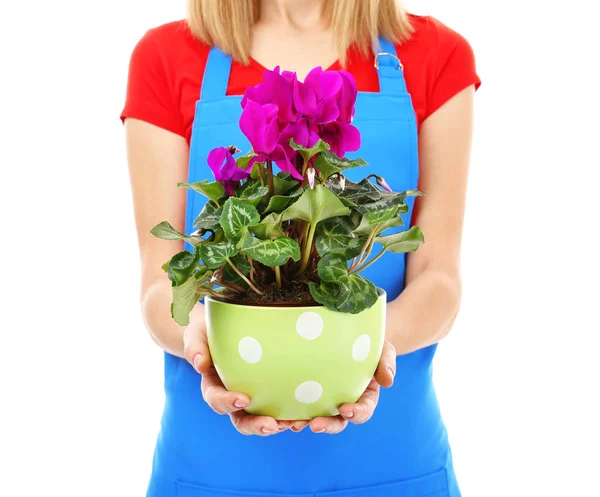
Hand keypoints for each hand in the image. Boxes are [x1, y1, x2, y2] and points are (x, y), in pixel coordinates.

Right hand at [183, 318, 287, 435]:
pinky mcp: (269, 394)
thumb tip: (200, 364)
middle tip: (271, 425)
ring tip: (293, 423)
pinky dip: (291, 414)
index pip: (217, 400)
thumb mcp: (197, 335)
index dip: (228, 403)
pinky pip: (280, 409)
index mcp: (214, 387)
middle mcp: (232, 398)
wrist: (224, 330)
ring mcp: (252, 398)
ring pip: (263, 419)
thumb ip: (195, 348)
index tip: (243, 399)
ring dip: (277, 425)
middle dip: (256, 425)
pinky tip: (305, 414)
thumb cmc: (208, 332)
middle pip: (241, 420)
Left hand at [288, 340, 396, 433]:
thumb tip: (388, 381)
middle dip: (328, 425)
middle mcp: (346, 402)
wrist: (351, 334)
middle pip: (338, 421)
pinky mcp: (309, 394)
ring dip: (305, 423)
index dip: (356, 413)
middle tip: (315, 425)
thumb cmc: (370, 343)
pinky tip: (281, 414)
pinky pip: (300, 407)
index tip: (346, 409)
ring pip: (317, 418)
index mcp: (365, 396)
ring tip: (293, 424)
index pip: (363, 410)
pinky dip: (291, 412)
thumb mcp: (383, 349)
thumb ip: (386, 362)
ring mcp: (326, 400)